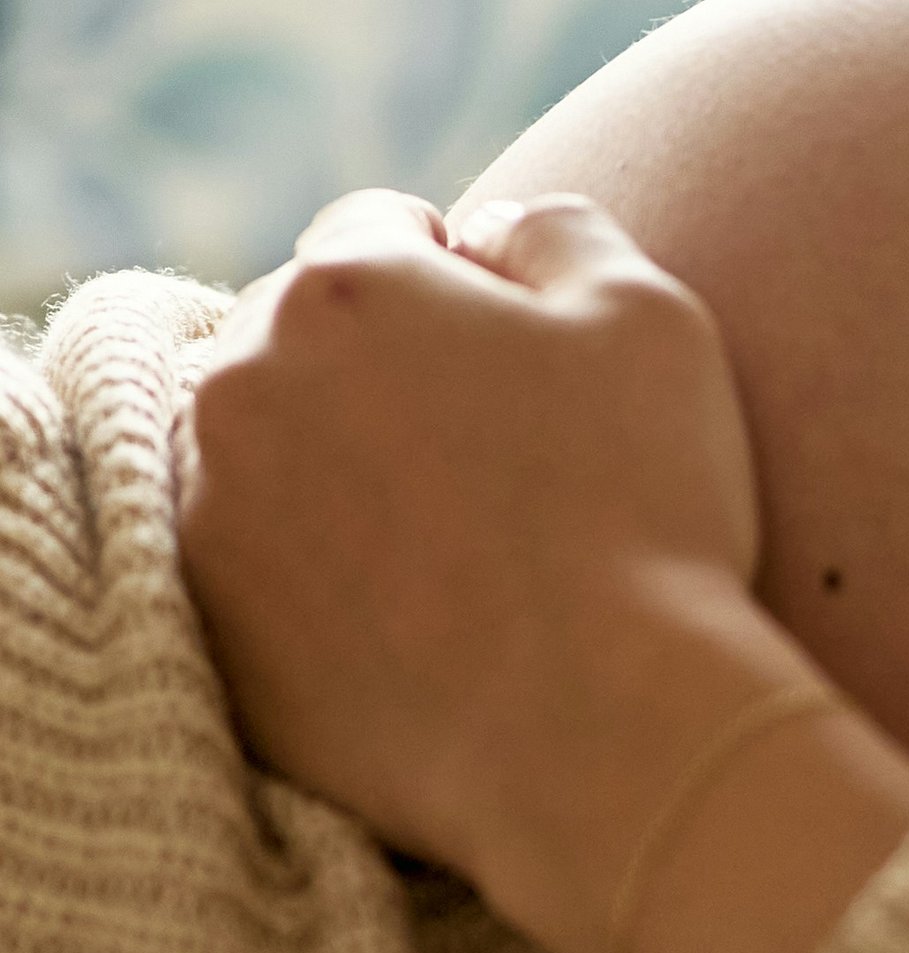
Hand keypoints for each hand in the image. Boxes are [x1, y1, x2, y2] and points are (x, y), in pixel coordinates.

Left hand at [177, 187, 789, 892]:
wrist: (604, 724)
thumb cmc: (644, 506)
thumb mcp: (652, 315)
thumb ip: (558, 228)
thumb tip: (491, 229)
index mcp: (346, 289)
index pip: (379, 228)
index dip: (464, 275)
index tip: (525, 350)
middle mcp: (242, 385)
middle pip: (302, 330)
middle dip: (381, 360)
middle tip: (496, 444)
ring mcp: (212, 517)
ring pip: (265, 443)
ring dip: (334, 455)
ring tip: (452, 526)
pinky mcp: (216, 632)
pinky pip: (255, 559)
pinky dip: (313, 562)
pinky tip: (417, 600)